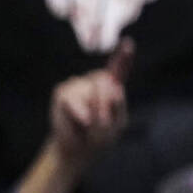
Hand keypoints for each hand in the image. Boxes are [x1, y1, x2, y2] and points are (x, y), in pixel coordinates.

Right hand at [48, 39, 132, 164]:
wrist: (76, 150)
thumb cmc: (99, 137)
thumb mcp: (114, 126)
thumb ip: (115, 107)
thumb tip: (113, 87)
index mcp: (114, 87)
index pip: (120, 70)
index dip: (123, 57)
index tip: (129, 43)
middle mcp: (96, 81)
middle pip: (103, 80)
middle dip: (104, 102)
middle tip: (101, 121)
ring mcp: (79, 84)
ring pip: (87, 91)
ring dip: (89, 113)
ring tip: (87, 124)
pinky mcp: (63, 91)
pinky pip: (70, 98)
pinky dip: (76, 112)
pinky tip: (79, 121)